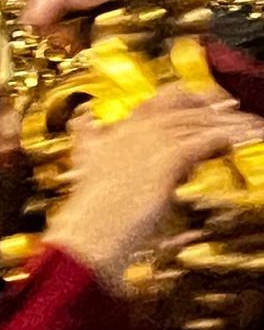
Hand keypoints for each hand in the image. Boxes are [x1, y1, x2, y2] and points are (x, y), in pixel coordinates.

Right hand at [48, 88, 263, 291]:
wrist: (91, 229)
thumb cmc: (91, 207)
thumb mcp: (85, 162)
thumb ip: (87, 138)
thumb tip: (83, 119)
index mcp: (119, 130)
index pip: (157, 102)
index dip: (184, 101)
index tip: (205, 104)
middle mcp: (136, 129)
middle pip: (181, 107)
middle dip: (211, 108)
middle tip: (234, 112)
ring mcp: (151, 142)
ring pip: (196, 122)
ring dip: (224, 124)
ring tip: (246, 128)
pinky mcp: (167, 159)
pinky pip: (202, 141)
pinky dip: (222, 138)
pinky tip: (231, 143)